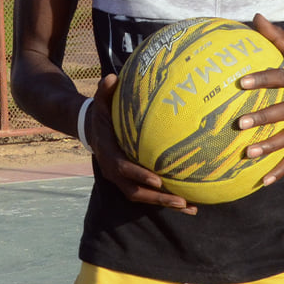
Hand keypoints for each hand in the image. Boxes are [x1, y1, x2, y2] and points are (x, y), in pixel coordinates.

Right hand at [82, 73, 194, 214]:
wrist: (93, 131)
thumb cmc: (102, 114)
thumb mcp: (100, 102)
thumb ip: (105, 91)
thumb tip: (112, 76)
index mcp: (108, 154)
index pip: (123, 168)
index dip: (139, 175)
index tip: (157, 180)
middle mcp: (114, 172)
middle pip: (135, 192)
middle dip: (157, 198)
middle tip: (180, 200)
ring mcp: (122, 180)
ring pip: (143, 198)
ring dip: (165, 203)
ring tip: (190, 207)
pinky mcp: (131, 182)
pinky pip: (149, 195)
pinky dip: (166, 200)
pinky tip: (190, 203)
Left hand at [234, 14, 283, 186]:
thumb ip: (276, 37)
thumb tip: (255, 16)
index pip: (281, 77)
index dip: (262, 80)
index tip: (240, 83)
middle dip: (264, 118)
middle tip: (241, 123)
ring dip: (271, 147)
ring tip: (248, 153)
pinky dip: (281, 170)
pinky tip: (262, 180)